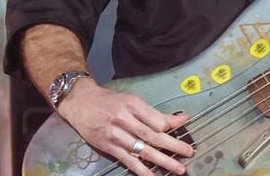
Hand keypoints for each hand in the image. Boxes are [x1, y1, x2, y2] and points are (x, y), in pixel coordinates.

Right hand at [58, 79, 193, 175]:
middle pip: (153, 136)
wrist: (81, 103)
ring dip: (162, 161)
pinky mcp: (109, 148)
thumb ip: (154, 113)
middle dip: (173, 145)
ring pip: (143, 150)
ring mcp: (116, 136)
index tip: (185, 128)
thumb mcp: (132, 100)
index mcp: (133, 105)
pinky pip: (128, 161)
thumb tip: (180, 118)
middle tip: (188, 152)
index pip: (156, 119)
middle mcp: (124, 120)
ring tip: (178, 168)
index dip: (171, 126)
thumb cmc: (109, 101)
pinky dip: (142, 170)